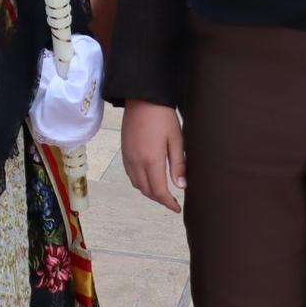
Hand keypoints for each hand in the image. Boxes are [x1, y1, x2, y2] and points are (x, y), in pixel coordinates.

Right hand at [121, 99, 186, 213]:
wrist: (142, 98)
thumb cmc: (163, 117)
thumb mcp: (176, 140)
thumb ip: (178, 165)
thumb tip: (181, 186)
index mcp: (151, 160)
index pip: (159, 191)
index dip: (168, 203)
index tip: (177, 208)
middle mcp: (136, 161)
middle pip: (146, 190)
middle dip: (159, 199)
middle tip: (172, 201)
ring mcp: (128, 157)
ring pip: (137, 184)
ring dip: (149, 192)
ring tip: (162, 192)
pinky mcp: (124, 151)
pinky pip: (130, 174)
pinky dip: (140, 182)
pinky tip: (149, 178)